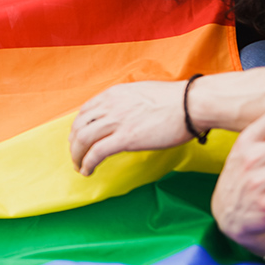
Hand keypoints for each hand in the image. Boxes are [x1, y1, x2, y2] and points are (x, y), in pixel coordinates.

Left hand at [69, 80, 189, 175]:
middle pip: (78, 126)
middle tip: (77, 157)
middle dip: (74, 144)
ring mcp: (117, 121)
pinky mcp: (127, 138)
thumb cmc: (174, 100)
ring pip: (83, 140)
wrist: (191, 103)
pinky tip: (88, 171)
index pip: (84, 112)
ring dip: (77, 156)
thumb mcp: (140, 93)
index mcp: (113, 94)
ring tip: (80, 167)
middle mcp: (110, 105)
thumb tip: (125, 114)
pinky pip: (97, 152)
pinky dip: (87, 163)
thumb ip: (126, 103)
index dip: (77, 128)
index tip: (78, 140)